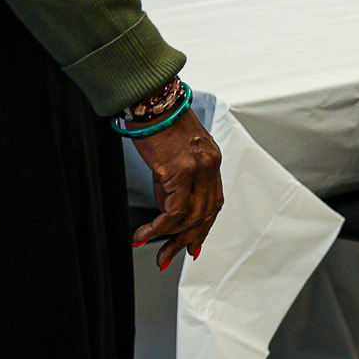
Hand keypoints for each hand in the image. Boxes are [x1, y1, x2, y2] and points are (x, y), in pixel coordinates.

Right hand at [129, 108, 223, 269]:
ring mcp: (198, 168)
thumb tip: (167, 209)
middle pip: (206, 213)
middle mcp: (210, 165)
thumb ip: (175, 181)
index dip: (204, 226)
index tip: (192, 245)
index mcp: (211, 161)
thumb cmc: (159, 123)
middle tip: (170, 256)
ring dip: (172, 237)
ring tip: (155, 248)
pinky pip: (174, 210)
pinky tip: (145, 233)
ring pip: (191, 216)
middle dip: (189, 239)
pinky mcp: (180, 171)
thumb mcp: (173, 155)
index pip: (214, 201)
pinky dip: (160, 227)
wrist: (153, 102)